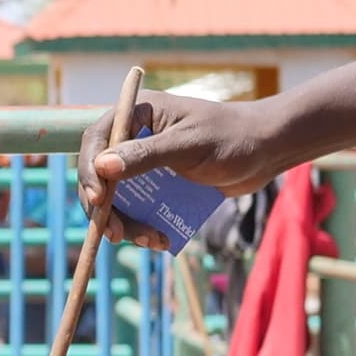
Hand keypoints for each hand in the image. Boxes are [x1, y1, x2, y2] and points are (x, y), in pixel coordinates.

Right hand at [76, 92, 294, 251]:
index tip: (97, 200)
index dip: (89, 170)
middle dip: (107, 208)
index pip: (96, 140)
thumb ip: (146, 156)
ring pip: (118, 198)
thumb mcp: (188, 146)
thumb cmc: (231, 138)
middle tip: (115, 234)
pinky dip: (145, 226)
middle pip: (101, 175)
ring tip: (153, 241)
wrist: (266, 151)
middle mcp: (136, 136)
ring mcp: (146, 162)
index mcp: (138, 114)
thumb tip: (103, 167)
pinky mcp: (159, 184)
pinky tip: (163, 240)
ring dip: (128, 223)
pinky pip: (140, 208)